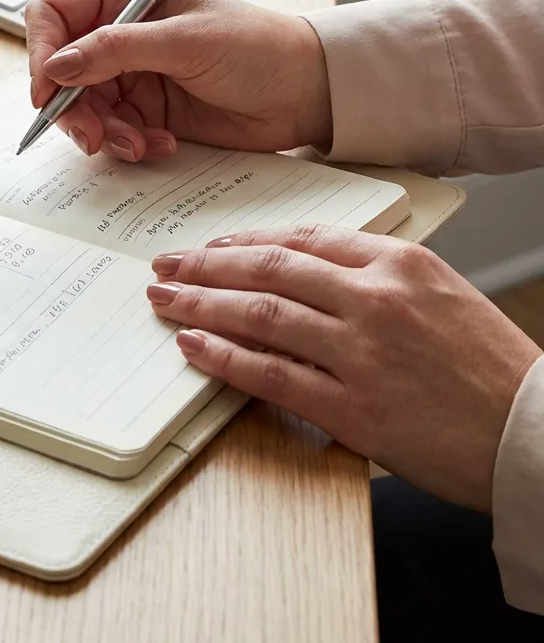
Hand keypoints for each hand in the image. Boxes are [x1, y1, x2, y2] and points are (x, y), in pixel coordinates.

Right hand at [25, 0, 331, 162]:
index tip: (47, 91)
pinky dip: (128, 144)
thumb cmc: (256, 47)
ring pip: (83, 107)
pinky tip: (161, 144)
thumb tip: (56, 66)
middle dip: (73, 107)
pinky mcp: (144, 109)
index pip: (55, 14)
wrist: (304, 93)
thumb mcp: (184, 42)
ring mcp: (130, 73)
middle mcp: (120, 31)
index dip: (42, 52)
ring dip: (104, 132)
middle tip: (93, 136)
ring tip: (138, 144)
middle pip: (61, 70)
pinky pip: (112, 131)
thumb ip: (115, 50)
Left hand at [147, 225, 542, 510]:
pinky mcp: (353, 409)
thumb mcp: (439, 295)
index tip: (212, 245)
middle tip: (168, 265)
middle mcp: (376, 299)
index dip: (247, 240)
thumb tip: (303, 272)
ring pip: (261, 314)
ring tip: (166, 298)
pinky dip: (225, 357)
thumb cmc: (490, 366)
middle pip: (269, 268)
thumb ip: (373, 277)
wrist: (536, 434)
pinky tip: (194, 344)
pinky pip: (271, 375)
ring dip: (202, 303)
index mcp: (400, 264)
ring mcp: (362, 353)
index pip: (303, 239)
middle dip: (209, 264)